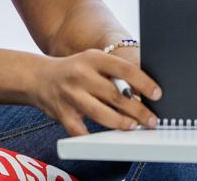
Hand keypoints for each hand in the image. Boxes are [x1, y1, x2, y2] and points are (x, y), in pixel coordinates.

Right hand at [32, 49, 161, 135]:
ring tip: (133, 126)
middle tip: (151, 119)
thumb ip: (114, 73)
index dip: (144, 83)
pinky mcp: (62, 113)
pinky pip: (81, 130)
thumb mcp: (95, 62)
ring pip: (101, 114)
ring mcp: (70, 95)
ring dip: (120, 123)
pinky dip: (94, 137)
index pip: (125, 69)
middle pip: (116, 95)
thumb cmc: (75, 70)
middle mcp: (81, 75)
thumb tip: (143, 91)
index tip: (157, 94)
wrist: (39, 78)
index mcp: (94, 58)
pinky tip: (106, 138)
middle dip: (137, 110)